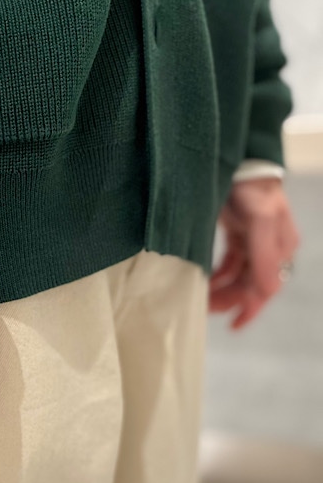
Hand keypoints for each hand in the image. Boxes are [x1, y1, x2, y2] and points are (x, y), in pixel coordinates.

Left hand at [209, 177, 300, 329]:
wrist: (239, 157)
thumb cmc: (252, 187)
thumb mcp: (260, 220)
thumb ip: (263, 256)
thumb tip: (269, 292)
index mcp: (280, 246)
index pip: (265, 287)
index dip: (249, 308)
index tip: (233, 325)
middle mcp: (270, 246)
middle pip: (250, 283)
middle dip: (229, 298)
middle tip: (204, 308)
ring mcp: (253, 238)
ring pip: (239, 274)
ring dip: (223, 287)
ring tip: (201, 297)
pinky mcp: (238, 231)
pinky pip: (230, 261)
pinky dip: (219, 272)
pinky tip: (206, 280)